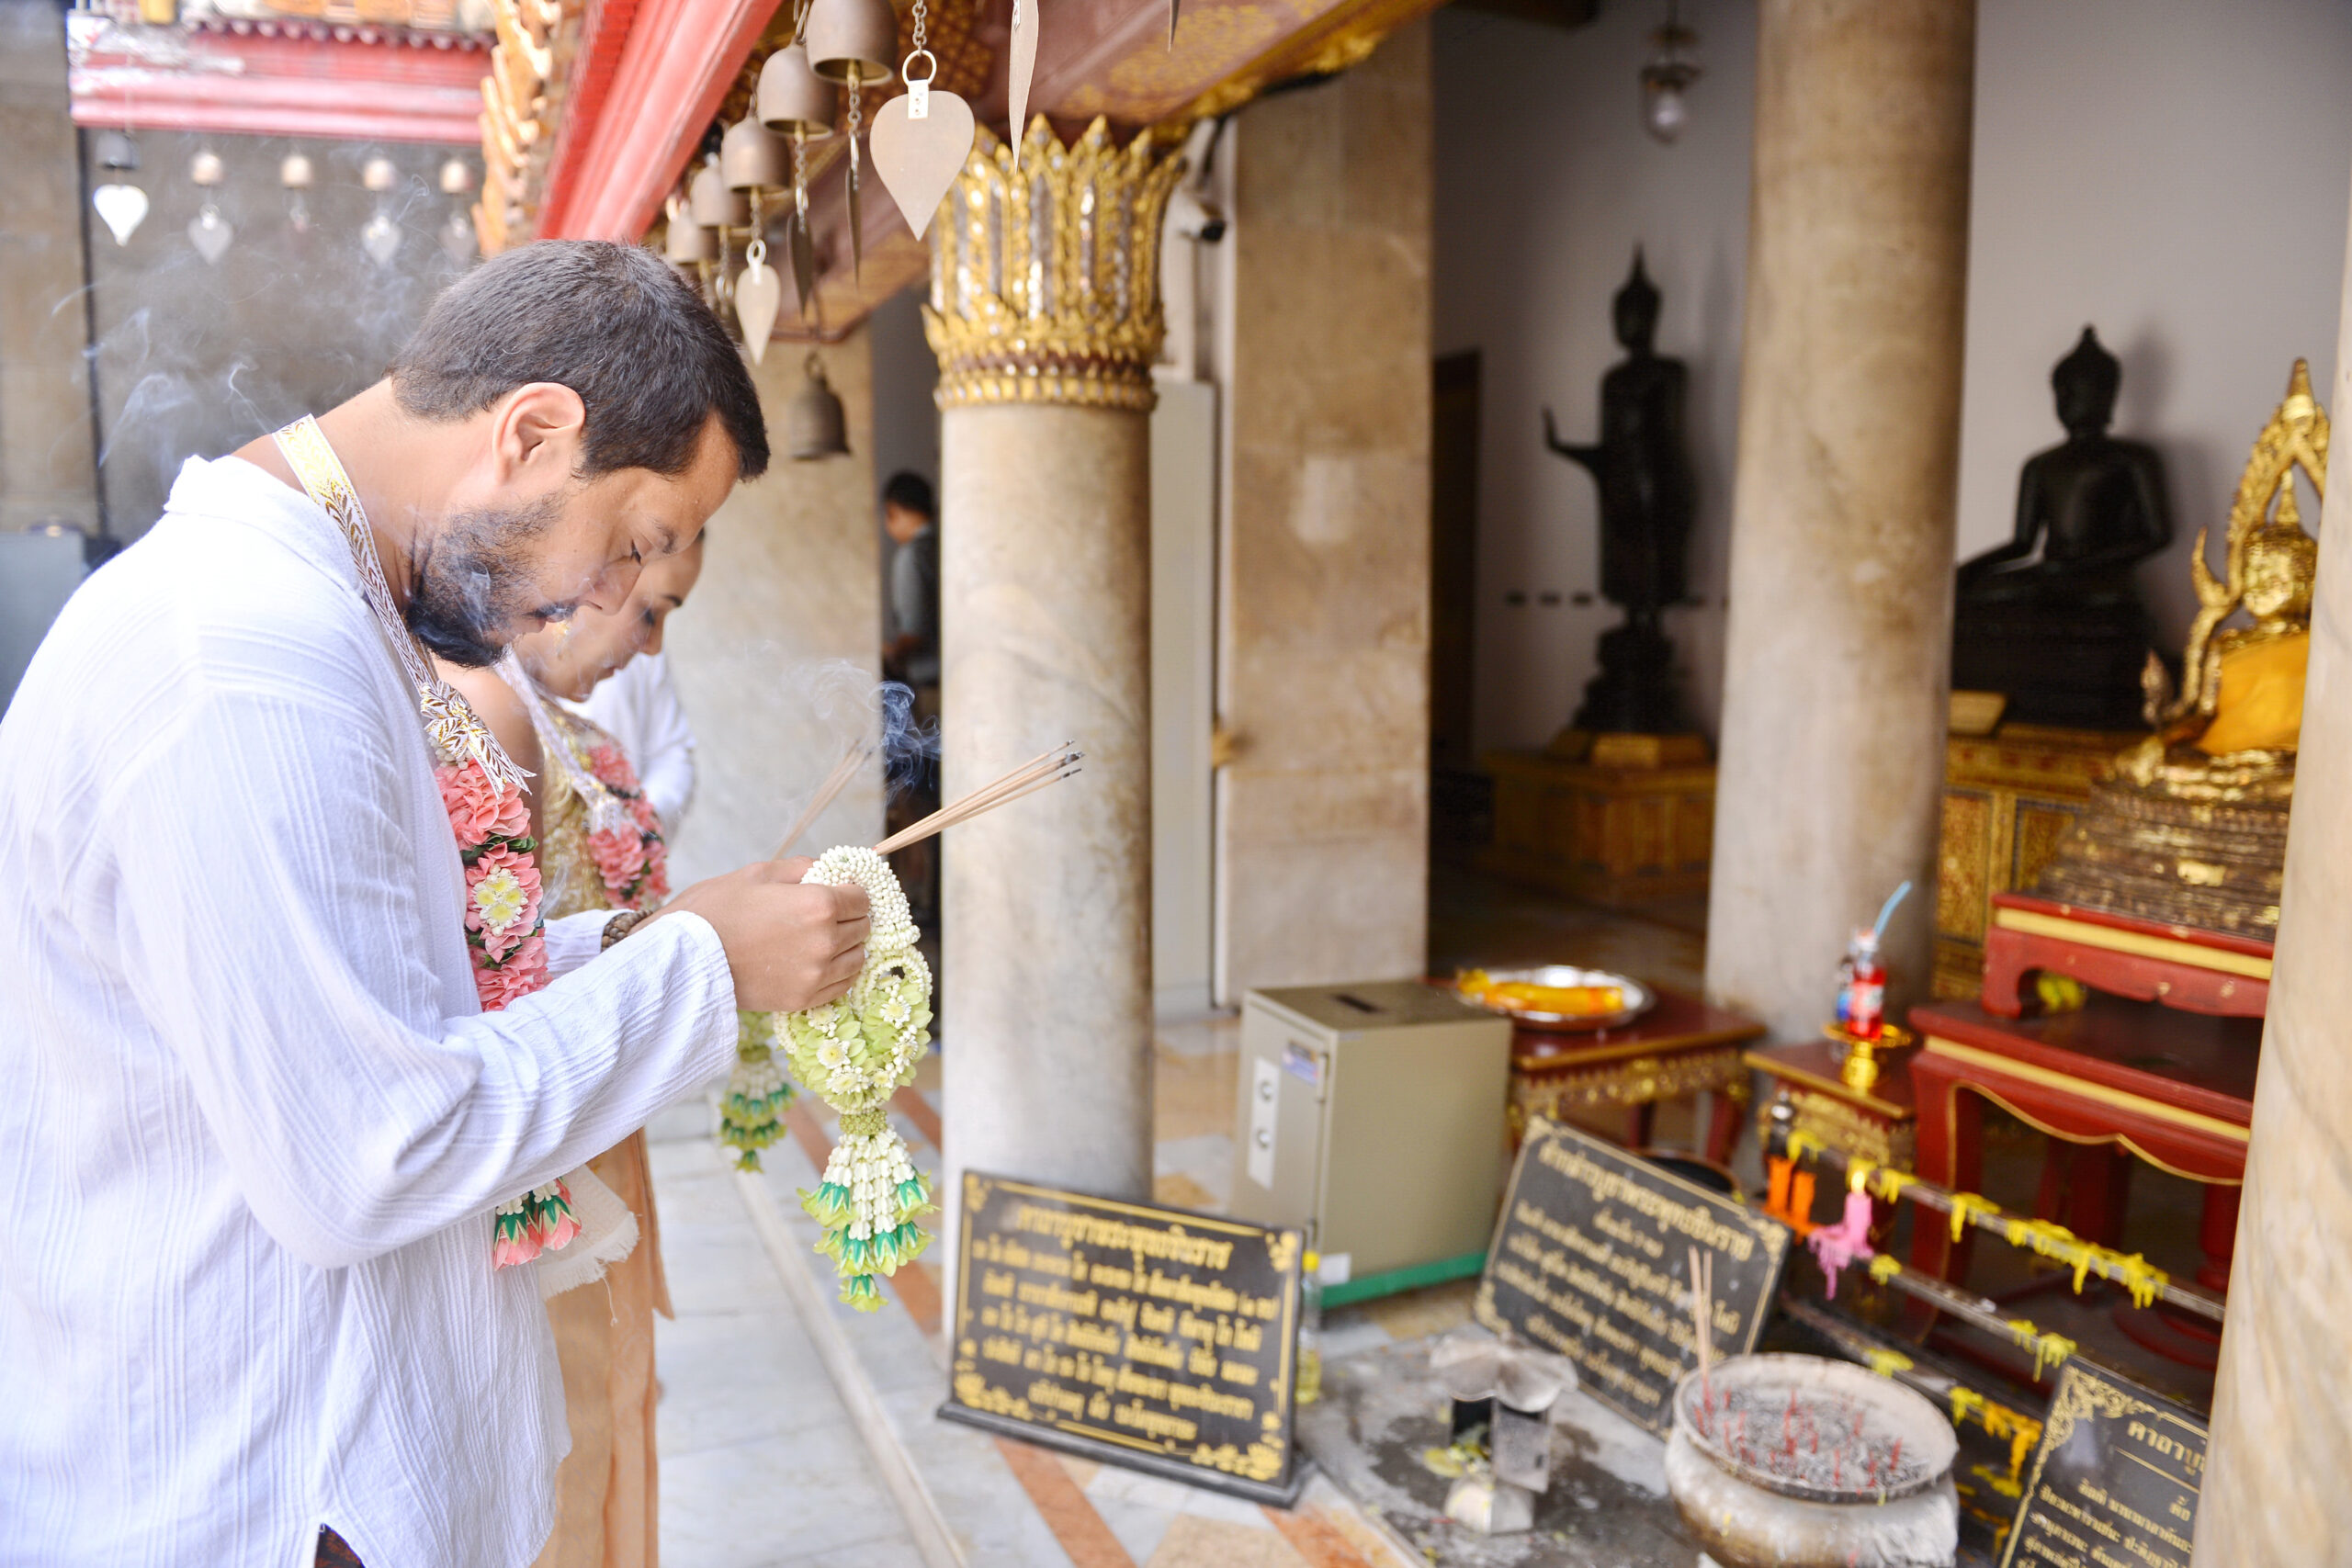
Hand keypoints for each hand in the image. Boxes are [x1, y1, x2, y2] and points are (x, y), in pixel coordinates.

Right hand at [656, 857, 869, 1011]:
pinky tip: (815, 962)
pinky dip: (837, 972)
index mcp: (818, 904)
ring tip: (819, 940)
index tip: (837, 892)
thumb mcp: (758, 873)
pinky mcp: (804, 998)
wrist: (684, 958)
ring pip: (857, 957)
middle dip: (848, 917)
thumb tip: (831, 871)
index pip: (862, 898)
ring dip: (846, 946)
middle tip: (824, 915)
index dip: (850, 892)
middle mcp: (825, 940)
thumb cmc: (716, 909)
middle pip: (862, 927)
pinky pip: (842, 984)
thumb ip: (802, 868)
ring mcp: (817, 973)